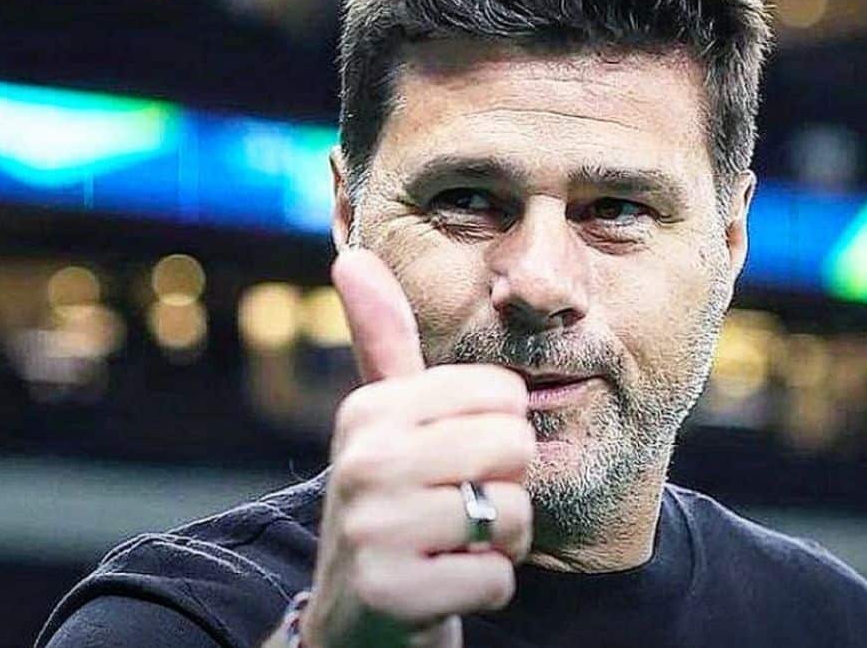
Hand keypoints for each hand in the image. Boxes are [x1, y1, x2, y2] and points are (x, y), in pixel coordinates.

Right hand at [300, 249, 534, 647]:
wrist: (359, 621)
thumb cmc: (392, 508)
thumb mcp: (384, 427)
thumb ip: (382, 342)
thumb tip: (352, 255)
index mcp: (368, 410)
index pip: (502, 394)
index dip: (498, 436)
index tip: (454, 461)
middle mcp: (363, 459)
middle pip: (514, 447)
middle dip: (504, 488)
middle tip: (459, 509)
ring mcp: (372, 527)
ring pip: (513, 513)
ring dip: (498, 543)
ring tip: (450, 546)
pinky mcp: (391, 591)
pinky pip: (497, 576)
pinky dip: (486, 587)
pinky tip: (443, 584)